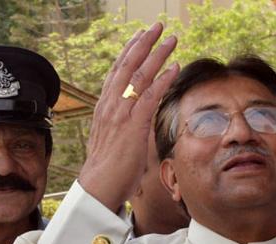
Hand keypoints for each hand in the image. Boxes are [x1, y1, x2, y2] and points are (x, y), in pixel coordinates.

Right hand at [79, 23, 179, 211]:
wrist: (99, 185)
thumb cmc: (109, 167)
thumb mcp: (114, 139)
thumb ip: (124, 125)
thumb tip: (134, 122)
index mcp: (105, 107)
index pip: (117, 71)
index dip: (129, 51)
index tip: (140, 35)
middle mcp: (111, 105)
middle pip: (127, 66)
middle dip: (144, 43)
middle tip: (157, 26)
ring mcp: (121, 114)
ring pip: (139, 76)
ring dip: (157, 55)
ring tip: (171, 39)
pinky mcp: (133, 126)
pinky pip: (150, 97)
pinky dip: (163, 80)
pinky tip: (175, 68)